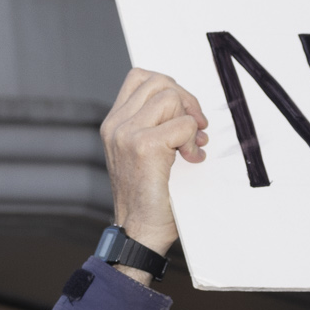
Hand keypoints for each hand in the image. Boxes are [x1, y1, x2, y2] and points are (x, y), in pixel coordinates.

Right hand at [99, 69, 206, 275]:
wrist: (139, 232)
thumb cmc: (146, 198)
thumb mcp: (141, 153)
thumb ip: (154, 125)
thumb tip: (186, 106)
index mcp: (113, 124)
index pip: (141, 77)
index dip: (170, 88)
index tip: (183, 114)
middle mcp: (115, 126)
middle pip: (159, 81)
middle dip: (186, 101)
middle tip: (196, 128)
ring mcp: (126, 134)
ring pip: (171, 97)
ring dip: (189, 120)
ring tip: (190, 146)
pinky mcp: (144, 147)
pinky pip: (183, 125)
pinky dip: (193, 141)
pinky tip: (190, 159)